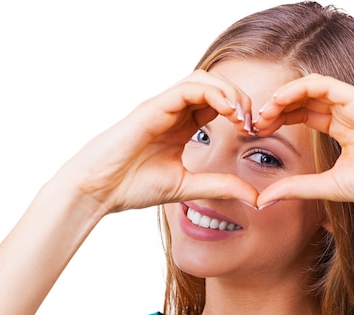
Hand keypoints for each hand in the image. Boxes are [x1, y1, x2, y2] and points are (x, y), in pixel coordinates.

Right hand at [57, 70, 258, 212]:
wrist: (98, 190)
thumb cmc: (133, 186)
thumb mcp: (188, 187)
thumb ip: (220, 187)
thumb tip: (255, 197)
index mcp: (182, 126)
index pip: (218, 103)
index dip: (240, 112)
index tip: (254, 133)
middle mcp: (173, 111)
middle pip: (215, 85)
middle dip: (240, 98)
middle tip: (252, 123)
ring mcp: (163, 106)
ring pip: (203, 79)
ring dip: (229, 92)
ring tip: (242, 115)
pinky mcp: (152, 107)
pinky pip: (187, 88)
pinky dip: (212, 92)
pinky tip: (227, 110)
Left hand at [253, 74, 353, 214]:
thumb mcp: (328, 186)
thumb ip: (296, 188)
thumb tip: (263, 200)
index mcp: (343, 130)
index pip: (303, 115)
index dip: (278, 120)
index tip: (257, 133)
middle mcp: (347, 113)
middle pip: (303, 100)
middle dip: (275, 109)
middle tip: (254, 123)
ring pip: (310, 88)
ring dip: (283, 97)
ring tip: (264, 114)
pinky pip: (324, 84)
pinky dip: (299, 88)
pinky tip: (280, 101)